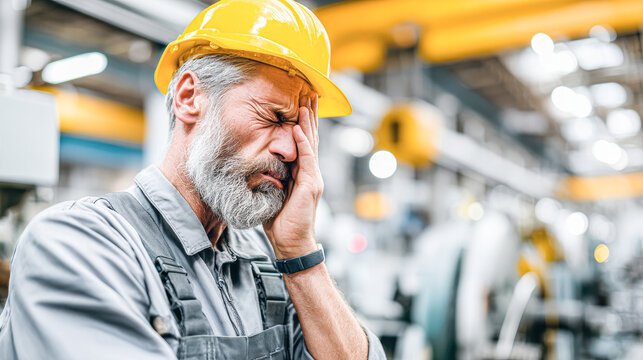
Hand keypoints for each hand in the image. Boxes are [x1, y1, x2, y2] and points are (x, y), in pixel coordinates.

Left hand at [263, 93, 320, 258]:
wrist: (290, 243)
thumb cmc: (279, 222)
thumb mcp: (272, 193)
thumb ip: (269, 178)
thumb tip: (255, 166)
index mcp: (301, 173)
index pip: (302, 142)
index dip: (302, 122)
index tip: (299, 103)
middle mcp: (310, 172)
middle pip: (310, 137)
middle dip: (310, 115)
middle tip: (309, 93)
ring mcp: (312, 178)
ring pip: (311, 144)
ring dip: (308, 122)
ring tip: (307, 102)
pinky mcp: (310, 185)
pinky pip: (307, 159)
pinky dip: (303, 143)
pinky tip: (300, 128)